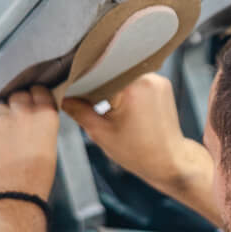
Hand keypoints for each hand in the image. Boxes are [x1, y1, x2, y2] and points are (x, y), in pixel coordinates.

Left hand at [0, 86, 59, 200]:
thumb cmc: (33, 179)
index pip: (39, 90)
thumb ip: (41, 125)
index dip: (34, 95)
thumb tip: (31, 114)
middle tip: (15, 118)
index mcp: (46, 117)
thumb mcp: (49, 147)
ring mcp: (1, 119)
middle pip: (18, 94)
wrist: (14, 197)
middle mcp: (24, 114)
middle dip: (17, 103)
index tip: (31, 99)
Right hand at [63, 73, 191, 191]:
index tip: (71, 87)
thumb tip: (60, 95)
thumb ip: (77, 110)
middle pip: (111, 70)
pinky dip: (126, 87)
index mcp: (131, 88)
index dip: (82, 80)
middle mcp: (147, 78)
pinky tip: (122, 102)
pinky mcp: (162, 83)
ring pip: (123, 73)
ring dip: (112, 84)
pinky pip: (136, 78)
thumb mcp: (100, 133)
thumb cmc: (139, 152)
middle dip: (97, 83)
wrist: (169, 161)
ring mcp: (157, 79)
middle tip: (87, 98)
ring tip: (107, 103)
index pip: (97, 73)